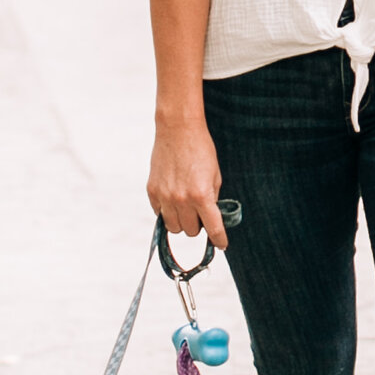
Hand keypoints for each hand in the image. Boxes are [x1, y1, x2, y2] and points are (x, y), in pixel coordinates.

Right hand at [147, 115, 226, 247]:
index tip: (221, 245)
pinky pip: (159, 214)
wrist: (178, 130)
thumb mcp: (215, 175)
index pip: (213, 228)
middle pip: (191, 231)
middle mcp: (182, 200)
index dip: (219, 239)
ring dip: (182, 222)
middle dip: (198, 225)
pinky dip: (167, 212)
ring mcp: (165, 197)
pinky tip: (173, 199)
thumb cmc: (201, 150)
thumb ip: (212, 198)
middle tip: (200, 212)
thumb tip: (210, 218)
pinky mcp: (152, 191)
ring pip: (174, 227)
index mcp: (202, 195)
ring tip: (186, 207)